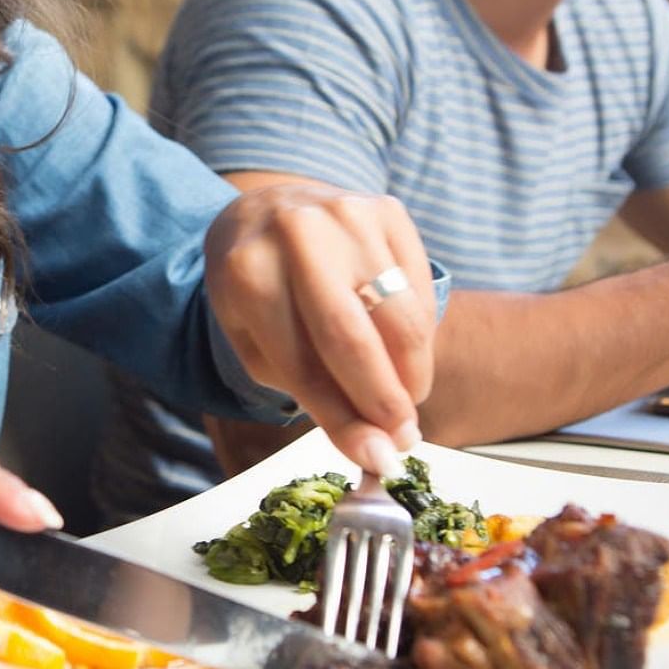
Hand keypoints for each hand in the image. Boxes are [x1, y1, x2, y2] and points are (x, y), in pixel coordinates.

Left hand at [203, 180, 434, 475]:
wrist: (264, 208)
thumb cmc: (257, 286)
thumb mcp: (254, 337)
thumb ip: (309, 389)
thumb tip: (375, 447)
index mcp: (248, 273)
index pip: (303, 364)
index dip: (343, 420)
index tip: (376, 460)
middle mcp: (299, 235)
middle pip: (356, 339)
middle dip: (386, 403)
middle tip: (403, 441)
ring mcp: (348, 215)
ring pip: (402, 316)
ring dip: (412, 373)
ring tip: (404, 400)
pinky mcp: (387, 209)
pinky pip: (420, 288)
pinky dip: (419, 332)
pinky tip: (401, 348)